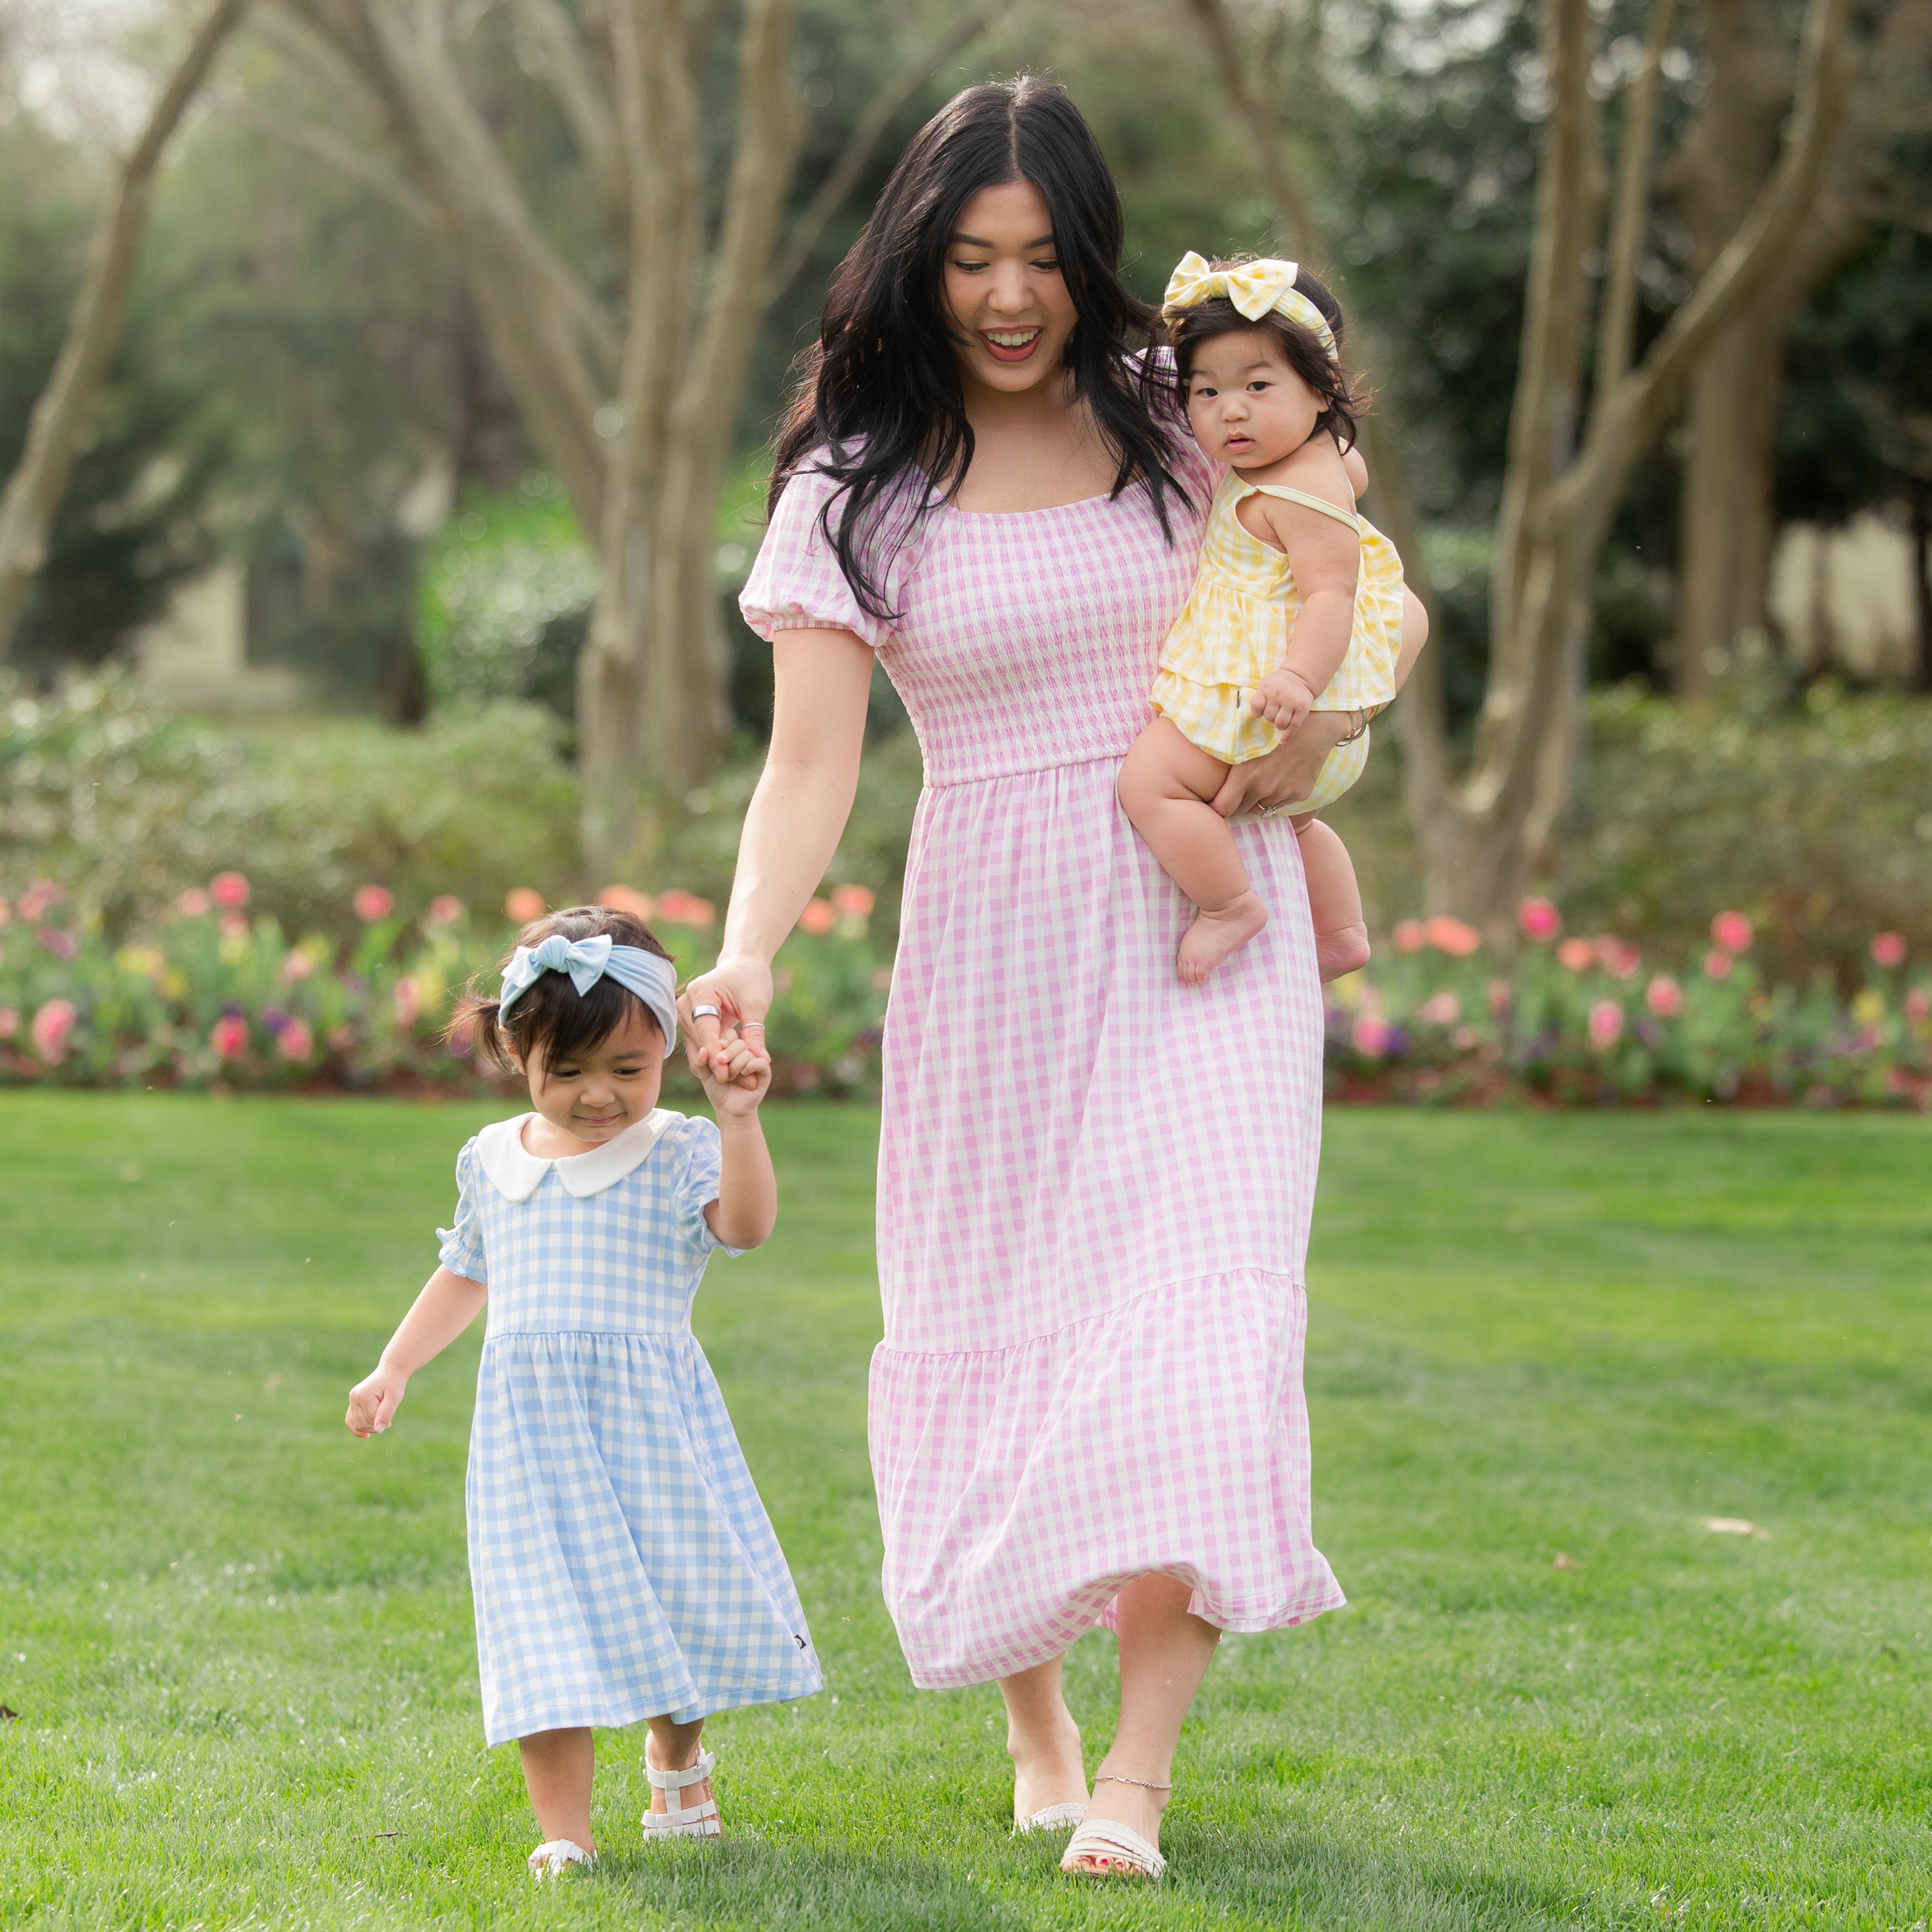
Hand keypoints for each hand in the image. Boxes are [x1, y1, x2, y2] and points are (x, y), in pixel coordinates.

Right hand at [345, 1362, 407, 1436]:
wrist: (390, 1372)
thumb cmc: (394, 1385)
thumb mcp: (394, 1399)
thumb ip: (385, 1414)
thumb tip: (379, 1430)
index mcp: (363, 1395)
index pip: (370, 1419)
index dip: (381, 1422)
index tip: (390, 1420)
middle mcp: (354, 1397)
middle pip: (361, 1423)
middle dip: (374, 1426)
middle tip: (387, 1422)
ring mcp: (351, 1399)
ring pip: (355, 1424)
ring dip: (368, 1427)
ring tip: (380, 1421)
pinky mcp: (352, 1402)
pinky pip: (350, 1420)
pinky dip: (357, 1428)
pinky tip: (366, 1435)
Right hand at [680, 954, 772, 1086]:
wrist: (743, 965)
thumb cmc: (751, 979)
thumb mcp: (756, 1004)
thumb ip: (754, 1032)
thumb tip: (760, 1060)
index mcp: (700, 993)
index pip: (705, 1030)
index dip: (715, 1054)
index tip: (724, 1075)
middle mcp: (686, 1003)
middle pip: (698, 1041)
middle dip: (716, 1063)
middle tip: (736, 1082)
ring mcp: (686, 1013)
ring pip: (697, 1047)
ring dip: (714, 1064)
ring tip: (737, 1080)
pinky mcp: (691, 1022)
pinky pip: (700, 1044)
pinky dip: (714, 1058)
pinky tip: (729, 1071)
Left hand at [689, 1024, 771, 1116]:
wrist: (729, 1108)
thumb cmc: (717, 1089)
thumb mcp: (705, 1074)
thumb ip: (701, 1062)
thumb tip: (703, 1050)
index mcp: (731, 1049)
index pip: (730, 1035)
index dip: (723, 1041)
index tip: (717, 1050)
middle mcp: (745, 1052)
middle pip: (739, 1042)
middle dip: (728, 1053)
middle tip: (720, 1061)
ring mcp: (755, 1060)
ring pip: (747, 1053)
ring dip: (736, 1065)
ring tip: (731, 1077)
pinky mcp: (764, 1071)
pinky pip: (760, 1062)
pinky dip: (751, 1066)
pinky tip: (743, 1072)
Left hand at [1212, 710, 1353, 817]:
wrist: (1313, 726)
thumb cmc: (1272, 730)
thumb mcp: (1245, 744)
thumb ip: (1230, 770)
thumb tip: (1216, 791)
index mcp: (1244, 776)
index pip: (1222, 808)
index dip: (1217, 808)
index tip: (1217, 803)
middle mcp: (1262, 788)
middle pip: (1242, 810)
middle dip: (1238, 804)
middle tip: (1239, 792)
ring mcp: (1282, 793)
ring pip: (1262, 808)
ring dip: (1258, 800)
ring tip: (1263, 780)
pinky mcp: (1299, 794)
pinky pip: (1281, 804)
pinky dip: (1277, 797)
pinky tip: (1281, 778)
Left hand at [1250, 667, 1316, 733]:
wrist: (1299, 677)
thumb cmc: (1277, 685)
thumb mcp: (1265, 685)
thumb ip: (1258, 699)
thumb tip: (1256, 716)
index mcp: (1267, 687)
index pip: (1257, 706)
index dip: (1258, 711)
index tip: (1262, 709)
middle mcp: (1279, 693)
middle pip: (1269, 717)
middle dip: (1271, 717)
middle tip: (1277, 709)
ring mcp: (1292, 701)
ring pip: (1280, 724)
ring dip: (1279, 724)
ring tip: (1282, 717)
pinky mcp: (1302, 709)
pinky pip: (1293, 727)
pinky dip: (1287, 736)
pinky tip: (1282, 741)